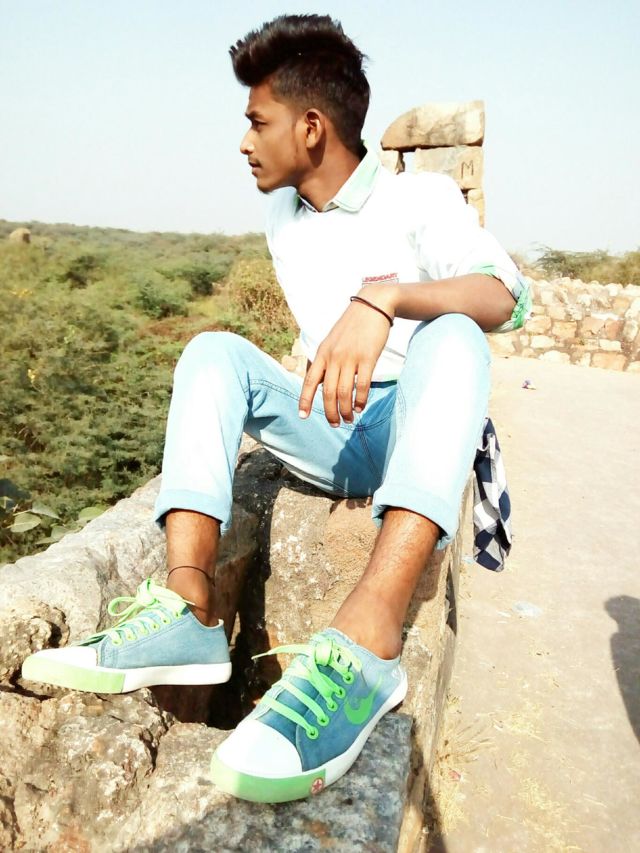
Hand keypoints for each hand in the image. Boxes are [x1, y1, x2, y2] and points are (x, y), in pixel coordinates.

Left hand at [298, 287, 394, 425]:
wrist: (373, 305)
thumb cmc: (353, 326)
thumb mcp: (332, 341)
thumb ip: (327, 360)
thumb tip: (322, 383)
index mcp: (322, 353)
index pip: (309, 381)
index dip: (305, 400)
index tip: (302, 416)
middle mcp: (333, 357)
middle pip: (328, 393)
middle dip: (330, 412)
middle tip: (335, 424)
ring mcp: (350, 357)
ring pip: (344, 392)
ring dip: (345, 410)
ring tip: (349, 419)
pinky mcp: (367, 357)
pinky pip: (361, 385)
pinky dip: (360, 400)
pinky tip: (360, 407)